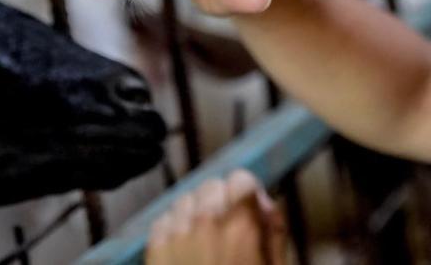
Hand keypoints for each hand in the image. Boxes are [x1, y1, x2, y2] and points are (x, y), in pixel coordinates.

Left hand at [146, 170, 287, 264]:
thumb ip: (275, 232)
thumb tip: (267, 204)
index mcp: (241, 228)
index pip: (241, 178)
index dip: (247, 191)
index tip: (248, 205)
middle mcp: (207, 224)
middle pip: (212, 184)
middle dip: (222, 200)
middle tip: (227, 225)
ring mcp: (177, 236)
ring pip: (185, 199)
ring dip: (195, 212)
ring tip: (203, 238)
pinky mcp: (155, 251)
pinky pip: (162, 220)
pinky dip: (173, 228)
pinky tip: (183, 248)